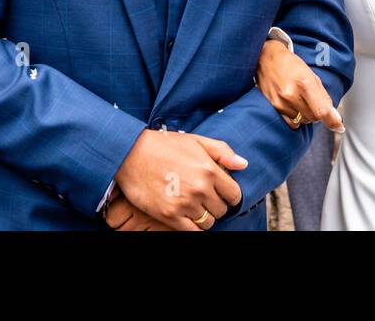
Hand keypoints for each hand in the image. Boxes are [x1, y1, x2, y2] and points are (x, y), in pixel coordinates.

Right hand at [114, 129, 245, 230]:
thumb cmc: (164, 145)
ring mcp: (185, 203)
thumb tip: (243, 164)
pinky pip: (192, 232)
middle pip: (222, 210)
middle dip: (216, 205)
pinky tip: (187, 218)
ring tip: (194, 206)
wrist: (131, 153)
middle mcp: (201, 188)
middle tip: (204, 198)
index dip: (230, 195)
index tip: (222, 194)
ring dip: (204, 217)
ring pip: (208, 222)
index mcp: (210, 170)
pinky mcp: (170, 215)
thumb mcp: (196, 141)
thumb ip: (222, 152)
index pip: (234, 194)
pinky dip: (193, 227)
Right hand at [255, 40, 343, 132]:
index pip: (322, 111)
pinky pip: (291, 123)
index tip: (339, 127)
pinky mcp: (273, 107)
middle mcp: (291, 94)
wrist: (266, 59)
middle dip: (318, 113)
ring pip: (303, 121)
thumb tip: (335, 117)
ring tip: (300, 100)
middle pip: (313, 118)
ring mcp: (280, 102)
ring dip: (306, 115)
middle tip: (313, 101)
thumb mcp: (311, 76)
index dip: (332, 121)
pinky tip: (294, 107)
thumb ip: (324, 97)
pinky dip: (296, 118)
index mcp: (304, 83)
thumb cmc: (291, 65)